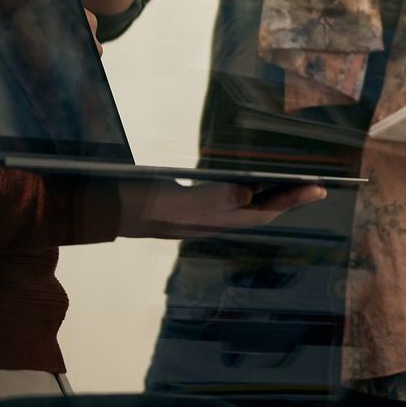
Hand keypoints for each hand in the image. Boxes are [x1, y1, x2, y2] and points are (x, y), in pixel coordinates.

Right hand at [115, 179, 326, 238]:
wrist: (84, 208)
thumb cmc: (125, 200)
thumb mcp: (166, 200)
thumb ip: (208, 199)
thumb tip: (249, 193)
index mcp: (202, 219)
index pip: (258, 211)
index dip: (289, 199)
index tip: (319, 185)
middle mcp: (201, 222)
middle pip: (255, 212)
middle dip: (288, 198)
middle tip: (321, 184)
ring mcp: (191, 218)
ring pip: (242, 210)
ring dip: (269, 196)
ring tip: (295, 184)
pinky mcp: (180, 209)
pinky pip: (225, 203)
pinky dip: (245, 193)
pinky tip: (250, 183)